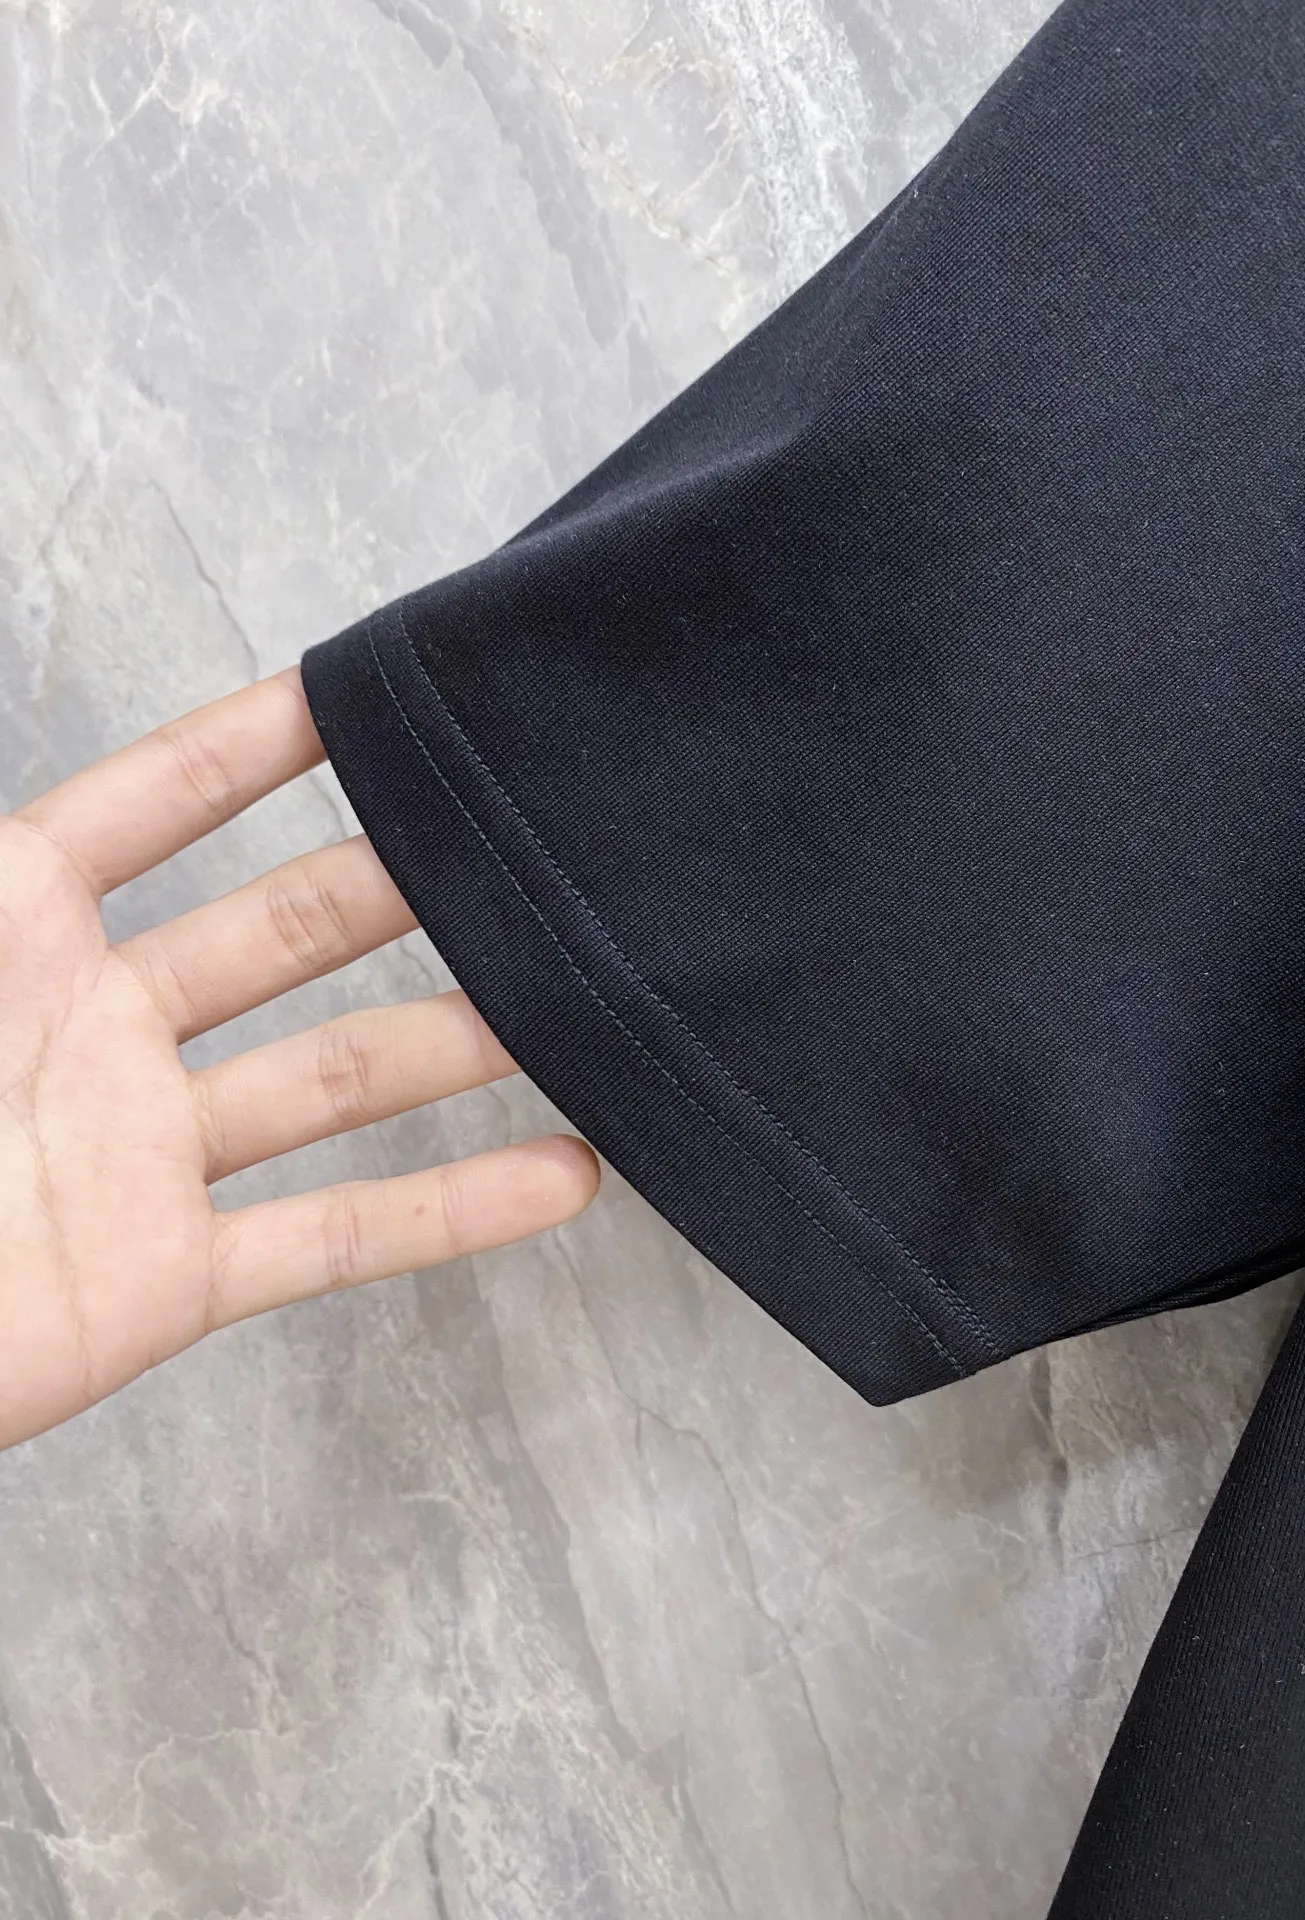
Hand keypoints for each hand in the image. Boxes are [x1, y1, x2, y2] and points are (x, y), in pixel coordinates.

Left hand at [0, 668, 599, 1449]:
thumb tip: (14, 810)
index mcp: (12, 928)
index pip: (156, 804)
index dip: (257, 742)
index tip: (366, 693)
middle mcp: (98, 1026)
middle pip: (284, 930)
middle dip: (403, 880)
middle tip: (518, 845)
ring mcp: (144, 1153)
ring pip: (337, 1075)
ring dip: (460, 1042)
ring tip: (575, 1007)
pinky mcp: (168, 1280)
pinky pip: (332, 1236)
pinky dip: (450, 1212)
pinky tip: (559, 1177)